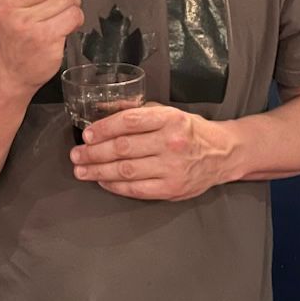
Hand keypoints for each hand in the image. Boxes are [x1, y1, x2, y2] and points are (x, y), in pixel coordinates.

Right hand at [0, 0, 84, 94]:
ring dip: (74, 0)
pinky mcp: (44, 38)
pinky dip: (77, 16)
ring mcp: (26, 24)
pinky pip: (72, 15)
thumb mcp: (8, 2)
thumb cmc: (16, 30)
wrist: (13, 68)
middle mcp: (8, 8)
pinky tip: (69, 21)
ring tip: (67, 7)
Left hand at [69, 103, 234, 200]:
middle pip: (123, 148)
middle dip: (94, 152)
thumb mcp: (168, 112)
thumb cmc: (189, 130)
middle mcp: (170, 142)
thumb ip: (140, 112)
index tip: (86, 134)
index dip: (103, 128)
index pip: (128, 122)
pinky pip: (137, 189)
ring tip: (81, 169)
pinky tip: (103, 180)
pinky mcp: (172, 189)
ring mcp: (172, 168)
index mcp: (168, 119)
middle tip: (76, 154)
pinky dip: (116, 186)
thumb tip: (104, 110)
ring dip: (99, 171)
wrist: (223, 153)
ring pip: (126, 170)